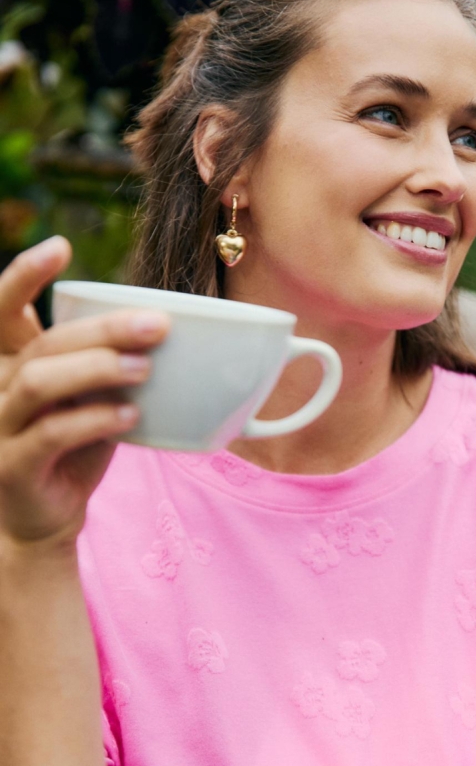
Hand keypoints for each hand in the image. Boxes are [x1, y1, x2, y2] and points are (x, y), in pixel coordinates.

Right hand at [0, 237, 169, 550]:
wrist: (44, 520)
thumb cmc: (73, 449)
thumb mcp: (89, 400)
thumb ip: (108, 367)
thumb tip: (169, 330)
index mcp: (13, 365)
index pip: (3, 310)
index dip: (24, 275)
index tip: (60, 246)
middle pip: (42, 342)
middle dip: (102, 328)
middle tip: (157, 324)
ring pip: (38, 381)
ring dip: (97, 368)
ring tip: (145, 368)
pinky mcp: (11, 466)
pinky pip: (51, 433)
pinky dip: (95, 419)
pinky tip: (131, 415)